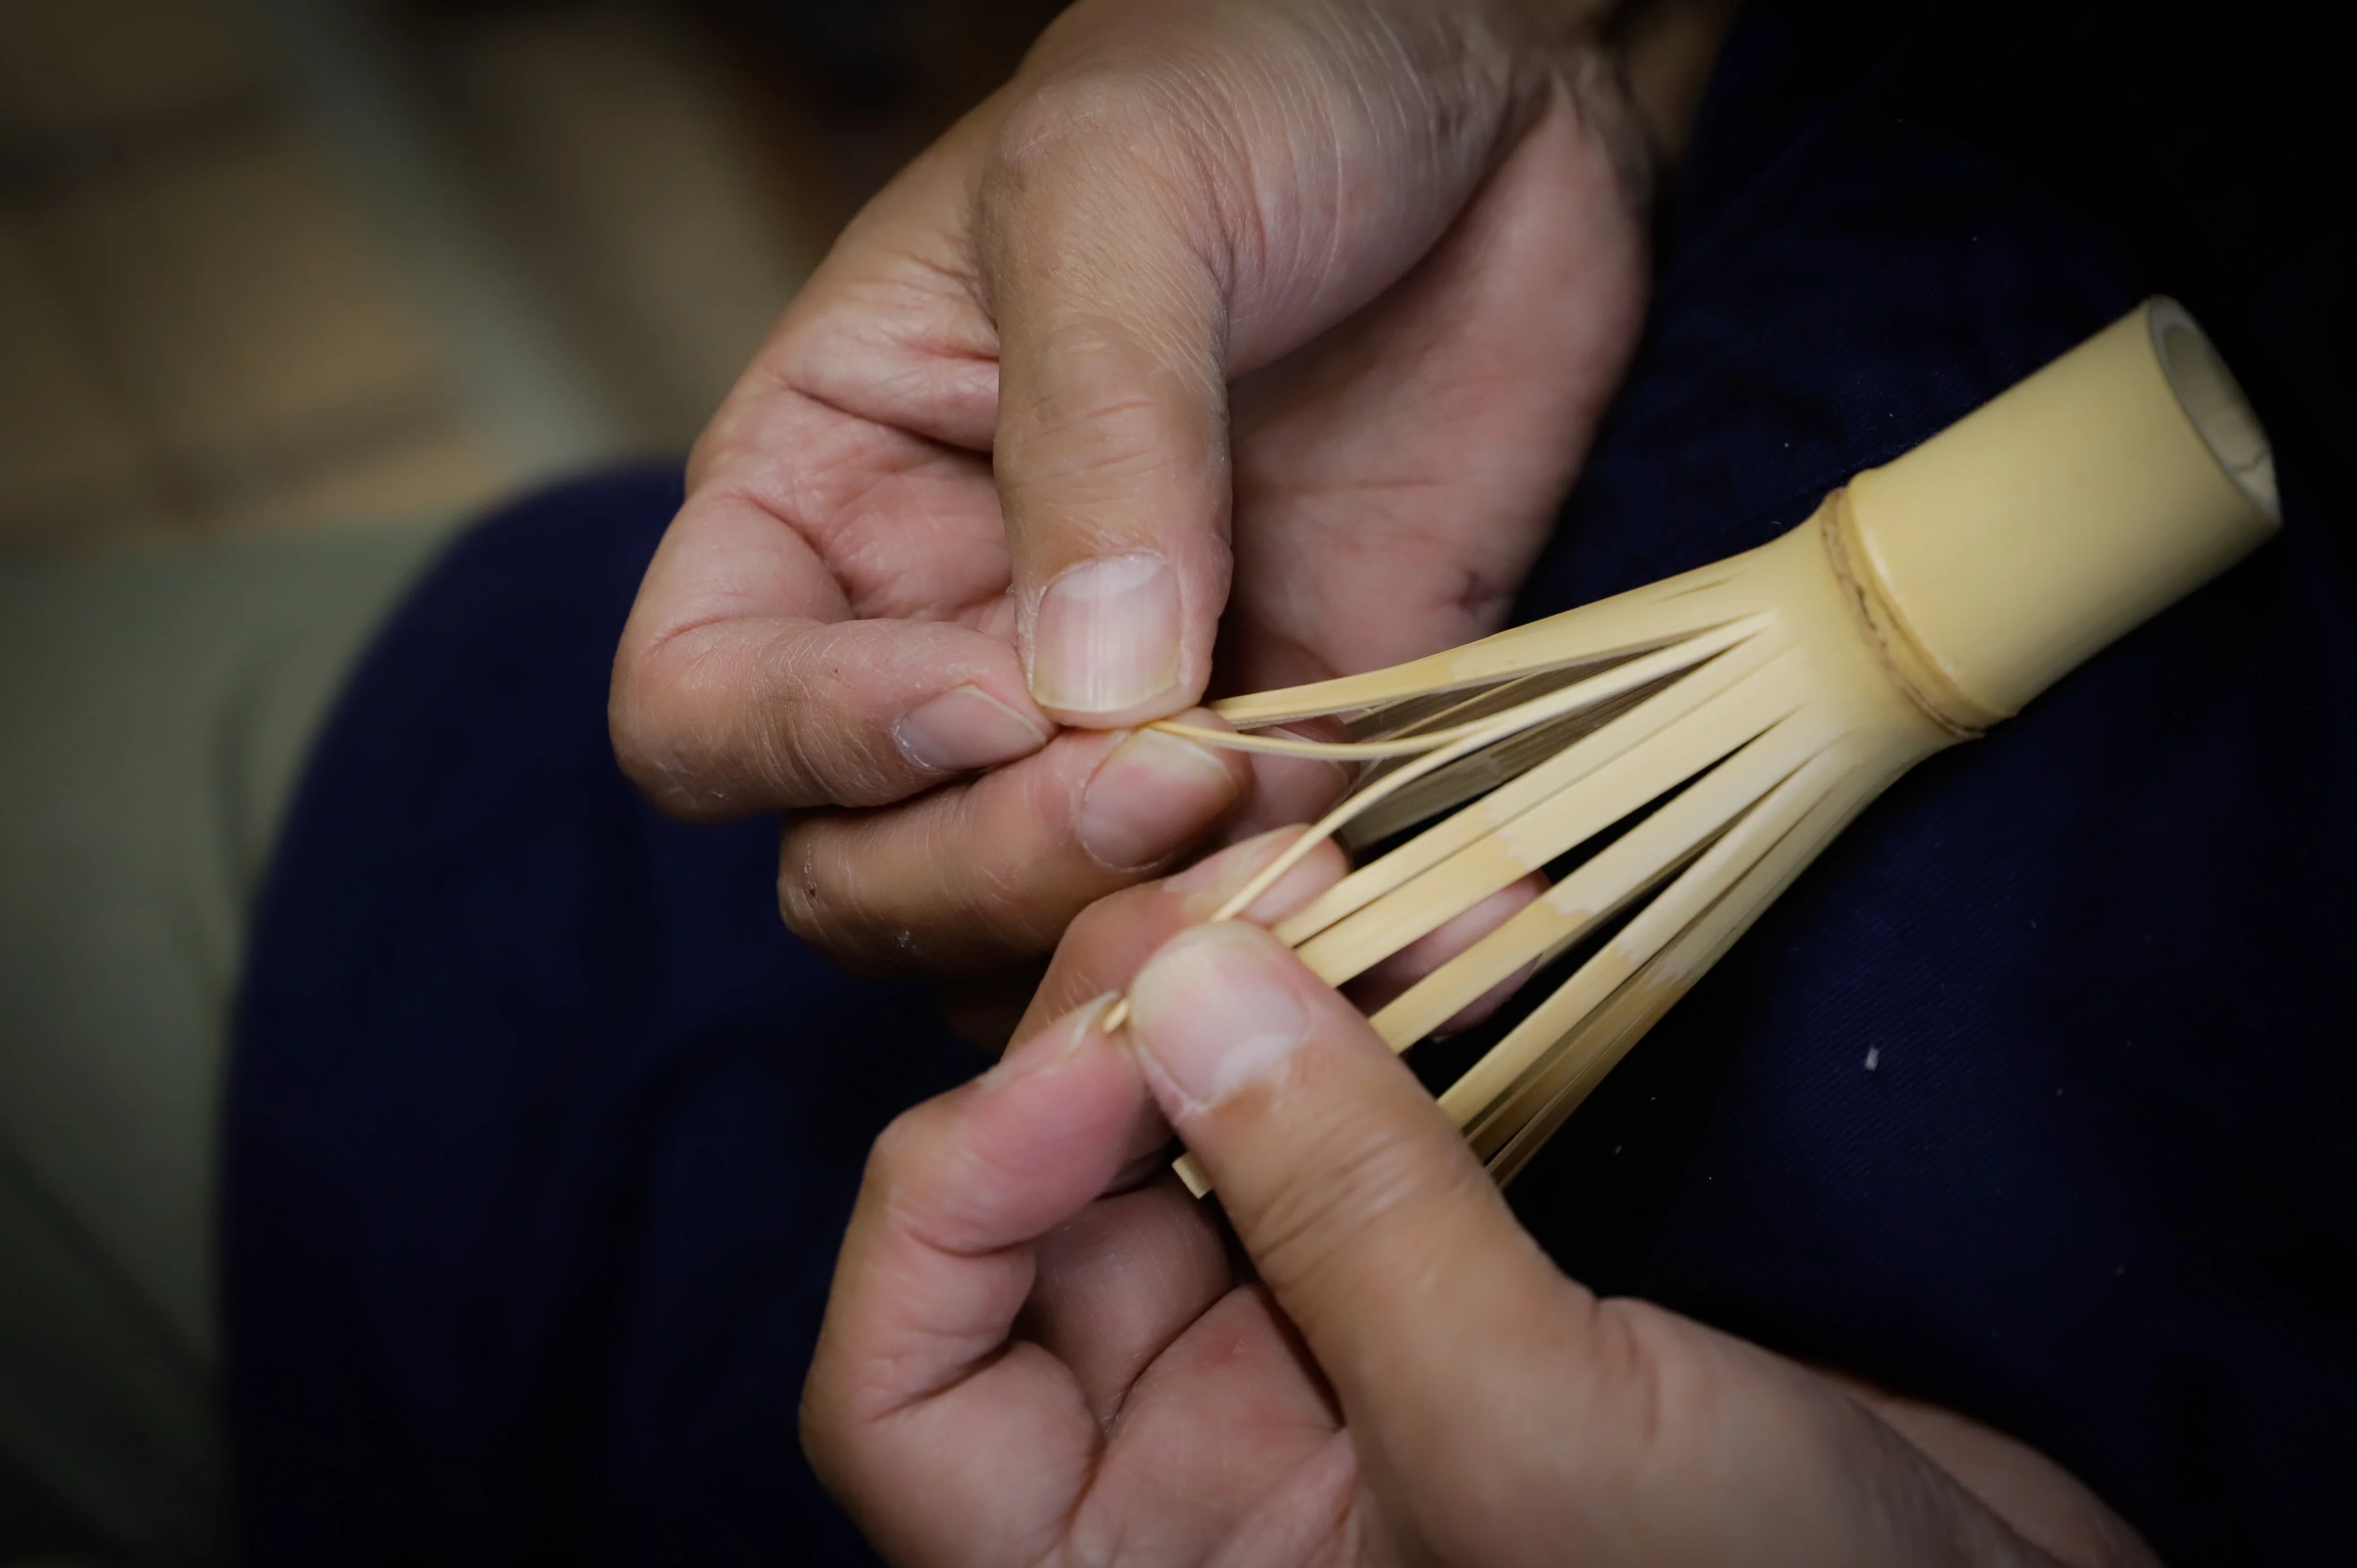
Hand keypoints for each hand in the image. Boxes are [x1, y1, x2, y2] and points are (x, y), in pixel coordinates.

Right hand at [609, 0, 1650, 1011]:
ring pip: (1035, 934)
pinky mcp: (1285, 740)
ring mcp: (1114, 714)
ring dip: (1137, 934)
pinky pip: (1248, 902)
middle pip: (861, 869)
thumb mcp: (1118, 194)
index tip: (991, 696)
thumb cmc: (1248, 73)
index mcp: (825, 494)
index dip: (814, 745)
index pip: (703, 710)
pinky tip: (1407, 905)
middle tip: (1176, 775)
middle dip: (994, 865)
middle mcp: (938, 633)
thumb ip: (1092, 431)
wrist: (1482, 83)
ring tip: (1291, 844)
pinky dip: (1314, 937)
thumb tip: (1087, 688)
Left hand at [803, 836, 2158, 1566]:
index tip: (1100, 1048)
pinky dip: (1387, 1001)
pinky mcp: (1425, 1272)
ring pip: (1194, 1126)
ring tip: (1367, 857)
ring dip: (1266, 976)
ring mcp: (1306, 1361)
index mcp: (1135, 1567)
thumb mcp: (1528, 1449)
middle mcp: (1186, 1469)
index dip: (955, 1194)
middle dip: (1126, 1016)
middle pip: (1044, 1201)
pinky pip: (1347, 1106)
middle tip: (1253, 873)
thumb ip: (1345, 1218)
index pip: (905, 1389)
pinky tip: (1464, 904)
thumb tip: (1181, 986)